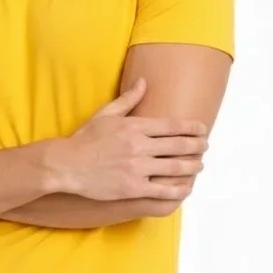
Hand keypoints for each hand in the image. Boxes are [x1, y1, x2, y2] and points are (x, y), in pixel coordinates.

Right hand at [48, 77, 207, 200]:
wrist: (66, 165)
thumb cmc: (84, 140)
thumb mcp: (105, 114)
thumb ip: (128, 99)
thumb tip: (144, 82)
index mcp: (134, 126)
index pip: (172, 125)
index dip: (192, 127)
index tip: (202, 129)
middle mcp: (139, 146)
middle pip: (179, 145)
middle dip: (197, 146)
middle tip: (206, 146)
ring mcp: (137, 168)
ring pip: (175, 167)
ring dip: (192, 166)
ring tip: (199, 165)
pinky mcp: (133, 188)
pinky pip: (162, 190)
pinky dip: (178, 189)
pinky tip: (186, 188)